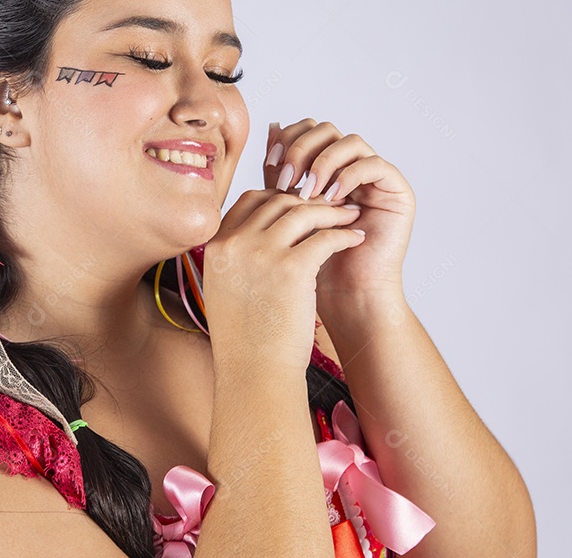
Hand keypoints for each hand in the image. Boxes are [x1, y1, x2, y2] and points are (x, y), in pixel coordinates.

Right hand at [201, 186, 366, 373]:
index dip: (279, 196)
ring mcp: (262, 254)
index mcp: (216, 247)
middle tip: (333, 204)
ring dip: (331, 211)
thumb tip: (259, 236)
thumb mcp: (224, 290)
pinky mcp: (292, 269)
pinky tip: (355, 238)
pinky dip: (344, 234)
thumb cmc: (245, 340)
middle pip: (278, 200)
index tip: (301, 204)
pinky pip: (325, 237)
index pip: (249, 200)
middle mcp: (235, 244)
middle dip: (309, 200)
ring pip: (303, 212)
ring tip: (350, 216)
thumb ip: (236, 258)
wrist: (254, 373)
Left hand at [263, 120, 415, 327]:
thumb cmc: (310, 263)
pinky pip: (375, 164)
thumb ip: (280, 173)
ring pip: (349, 141)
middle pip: (326, 129)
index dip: (288, 140)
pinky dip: (350, 175)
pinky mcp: (397, 191)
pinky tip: (333, 197)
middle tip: (288, 178)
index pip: (306, 131)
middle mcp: (351, 168)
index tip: (272, 164)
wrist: (343, 298)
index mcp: (325, 169)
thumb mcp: (287, 212)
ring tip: (308, 192)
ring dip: (323, 162)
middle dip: (302, 149)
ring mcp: (375, 178)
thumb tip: (271, 127)